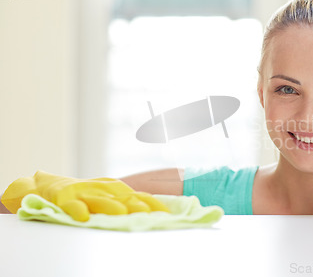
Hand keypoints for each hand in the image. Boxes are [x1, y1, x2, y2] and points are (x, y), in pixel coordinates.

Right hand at [1, 171, 169, 221]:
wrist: (53, 186)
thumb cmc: (87, 193)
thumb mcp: (110, 196)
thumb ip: (130, 202)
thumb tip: (156, 212)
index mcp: (117, 189)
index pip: (139, 196)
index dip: (153, 204)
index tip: (167, 214)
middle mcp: (104, 189)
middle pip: (124, 198)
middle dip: (137, 206)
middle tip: (150, 215)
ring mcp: (85, 193)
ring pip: (101, 200)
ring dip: (111, 207)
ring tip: (121, 214)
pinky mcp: (66, 199)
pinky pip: (73, 205)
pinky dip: (78, 210)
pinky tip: (84, 216)